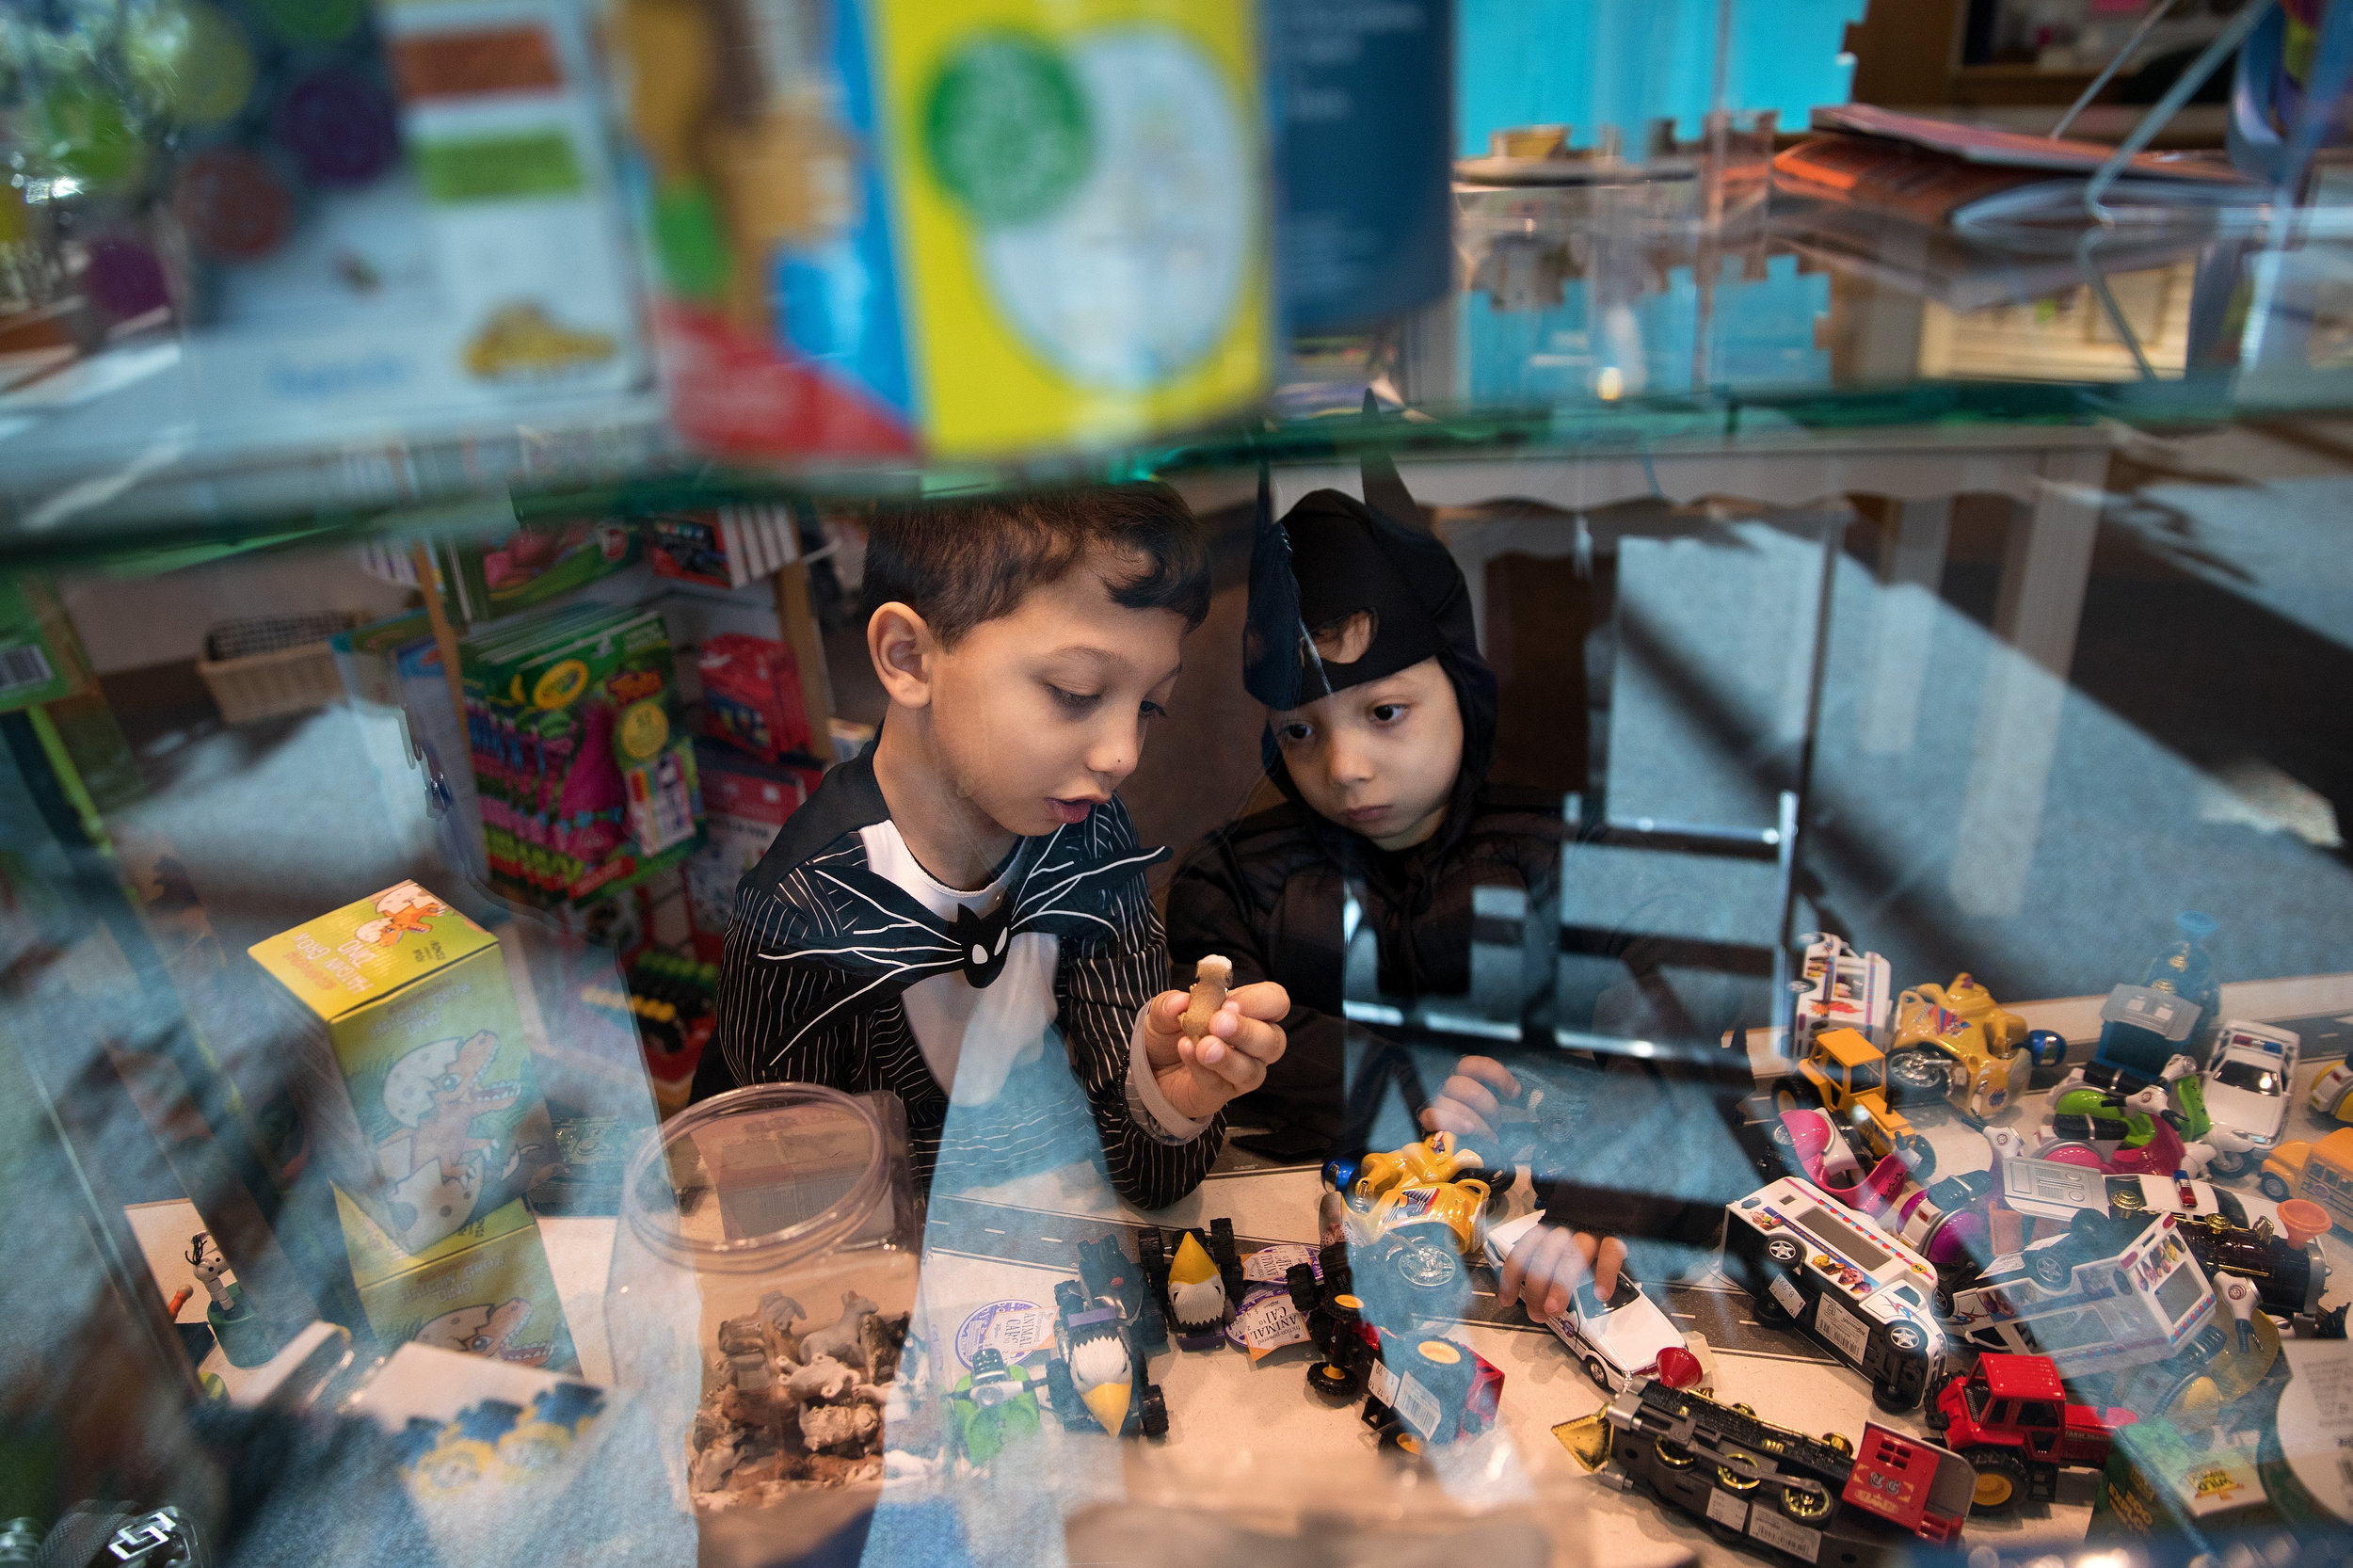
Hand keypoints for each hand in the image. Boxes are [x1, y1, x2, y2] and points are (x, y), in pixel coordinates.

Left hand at [1140, 981, 1288, 1122]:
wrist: (1149, 1066)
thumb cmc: (1170, 1032)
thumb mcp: (1164, 1011)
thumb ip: (1170, 1004)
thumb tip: (1180, 1001)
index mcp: (1249, 1012)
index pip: (1276, 1002)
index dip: (1259, 1001)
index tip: (1229, 1003)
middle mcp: (1254, 1044)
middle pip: (1273, 1041)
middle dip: (1247, 1031)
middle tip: (1218, 1023)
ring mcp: (1240, 1073)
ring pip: (1252, 1071)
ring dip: (1229, 1057)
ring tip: (1204, 1047)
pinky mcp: (1220, 1095)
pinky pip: (1219, 1085)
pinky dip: (1202, 1069)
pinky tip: (1186, 1051)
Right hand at [1418, 1055, 1521, 1143]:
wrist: (1458, 1151)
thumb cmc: (1481, 1124)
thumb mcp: (1492, 1108)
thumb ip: (1498, 1100)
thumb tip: (1515, 1093)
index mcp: (1464, 1078)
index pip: (1474, 1065)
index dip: (1495, 1074)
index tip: (1514, 1093)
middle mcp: (1448, 1086)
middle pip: (1462, 1085)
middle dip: (1486, 1106)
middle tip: (1497, 1124)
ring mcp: (1436, 1102)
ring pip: (1449, 1101)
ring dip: (1475, 1121)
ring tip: (1489, 1137)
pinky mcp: (1428, 1120)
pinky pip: (1433, 1117)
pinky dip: (1453, 1122)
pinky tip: (1468, 1130)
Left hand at [1497, 1221, 1626, 1320]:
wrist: (1612, 1199)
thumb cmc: (1582, 1230)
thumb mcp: (1559, 1241)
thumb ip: (1547, 1263)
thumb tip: (1533, 1298)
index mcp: (1548, 1231)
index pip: (1523, 1251)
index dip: (1512, 1276)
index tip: (1506, 1300)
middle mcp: (1565, 1229)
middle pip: (1545, 1256)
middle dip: (1536, 1286)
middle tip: (1537, 1313)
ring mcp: (1590, 1231)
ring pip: (1572, 1255)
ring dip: (1560, 1284)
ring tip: (1555, 1308)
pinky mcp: (1614, 1235)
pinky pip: (1610, 1253)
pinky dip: (1605, 1274)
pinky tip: (1600, 1294)